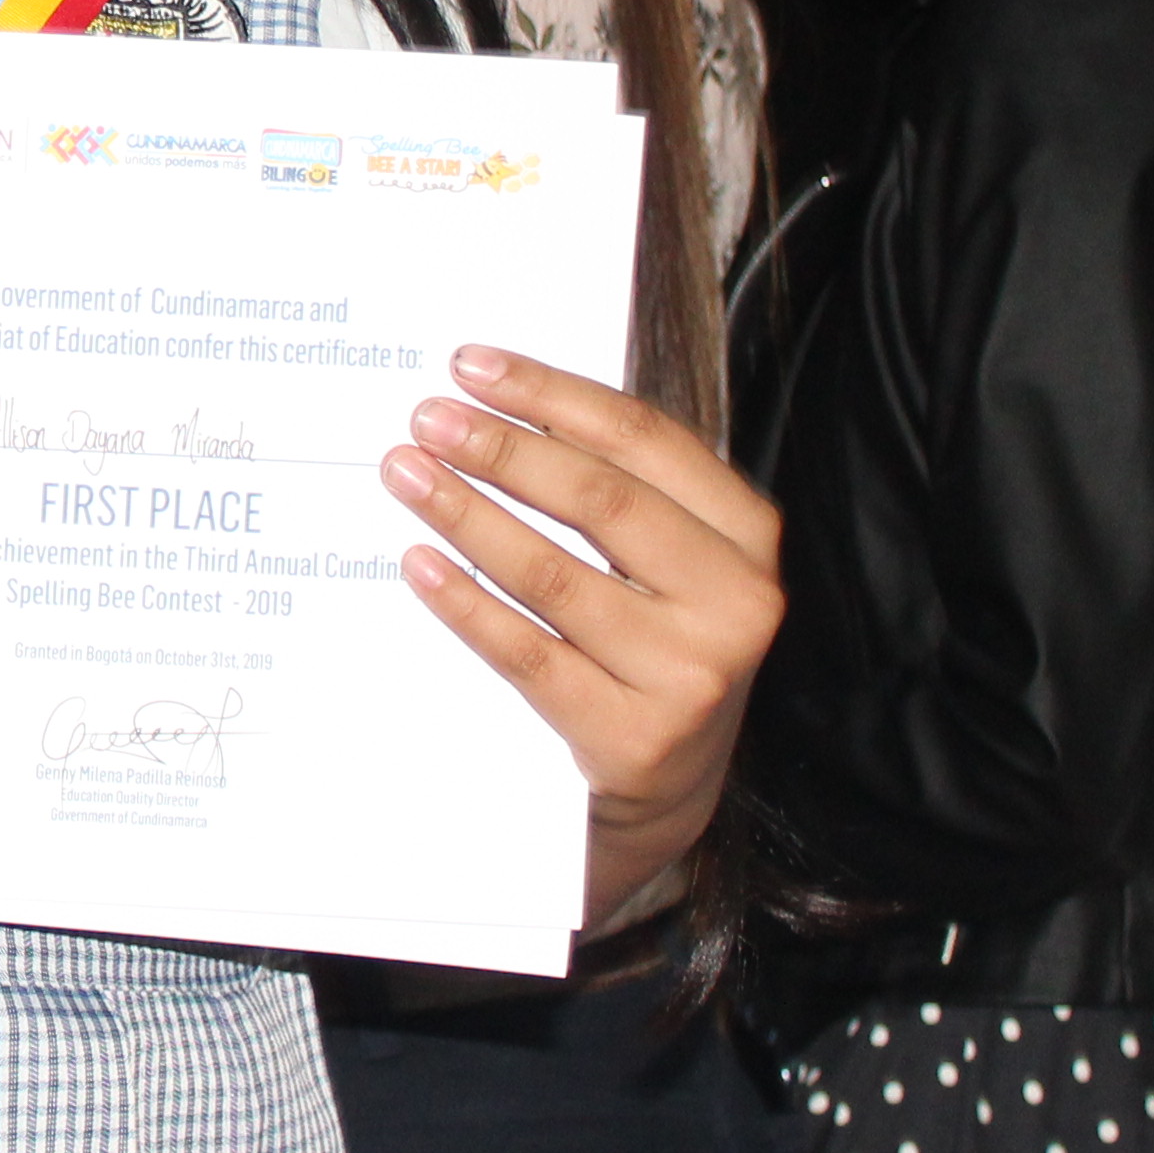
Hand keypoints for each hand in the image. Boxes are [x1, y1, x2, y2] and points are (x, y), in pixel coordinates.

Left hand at [383, 351, 783, 933]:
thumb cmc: (650, 643)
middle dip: (500, 450)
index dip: (550, 394)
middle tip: (425, 419)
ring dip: (465, 514)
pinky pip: (527, 654)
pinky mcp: (634, 738)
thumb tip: (498, 402)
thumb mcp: (664, 562)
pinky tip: (418, 564)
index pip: (643, 440)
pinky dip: (464, 604)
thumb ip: (614, 486)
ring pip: (552, 573)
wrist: (665, 786)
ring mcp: (690, 676)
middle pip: (599, 499)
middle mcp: (735, 603)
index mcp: (748, 536)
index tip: (470, 366)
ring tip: (405, 474)